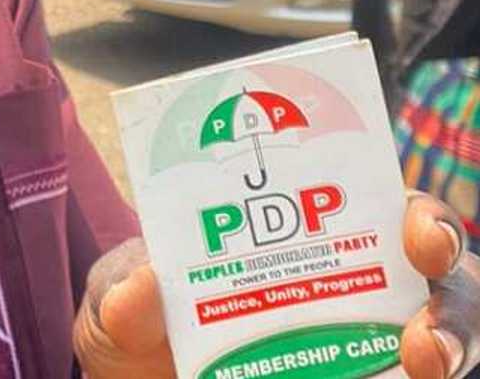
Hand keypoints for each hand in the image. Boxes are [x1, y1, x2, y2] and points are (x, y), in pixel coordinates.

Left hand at [73, 196, 479, 378]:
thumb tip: (144, 284)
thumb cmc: (138, 320)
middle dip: (450, 278)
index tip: (419, 232)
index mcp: (296, 232)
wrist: (140, 375)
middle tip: (428, 300)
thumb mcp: (118, 303)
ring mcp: (359, 346)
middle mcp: (344, 284)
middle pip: (433, 271)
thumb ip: (125, 293)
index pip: (379, 203)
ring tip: (427, 360)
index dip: (416, 211)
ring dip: (453, 338)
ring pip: (442, 337)